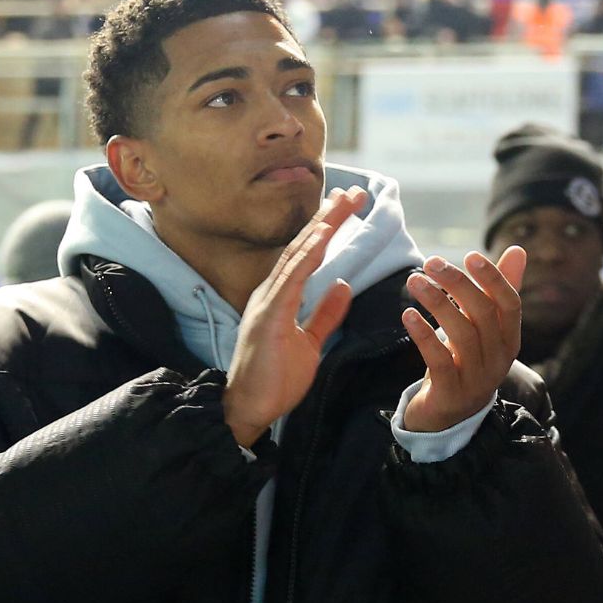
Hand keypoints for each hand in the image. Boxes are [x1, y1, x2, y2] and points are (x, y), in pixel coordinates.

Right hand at [222, 187, 367, 446]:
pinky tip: (323, 237)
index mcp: (280, 297)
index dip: (327, 229)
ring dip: (321, 227)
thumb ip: (325, 313)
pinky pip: (291, 279)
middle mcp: (271, 293)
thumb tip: (344, 285)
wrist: (248, 410)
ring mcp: (267, 302)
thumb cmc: (274, 380)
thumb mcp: (310, 342)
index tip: (348, 206)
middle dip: (328, 217)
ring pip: (297, 255)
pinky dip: (307, 255)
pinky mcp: (268, 317)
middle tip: (354, 192)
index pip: (307, 256)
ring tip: (343, 203)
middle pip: (303, 246)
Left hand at [401, 247, 526, 432]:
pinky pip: (439, 360)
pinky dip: (423, 335)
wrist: (449, 415)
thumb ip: (497, 290)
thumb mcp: (483, 327)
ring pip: (462, 335)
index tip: (469, 255)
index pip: (510, 304)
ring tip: (414, 281)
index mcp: (509, 340)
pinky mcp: (451, 394)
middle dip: (458, 284)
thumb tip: (518, 249)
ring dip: (437, 303)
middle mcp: (499, 359)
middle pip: (484, 315)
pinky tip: (407, 314)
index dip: (493, 278)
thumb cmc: (466, 360)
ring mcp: (476, 379)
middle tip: (431, 262)